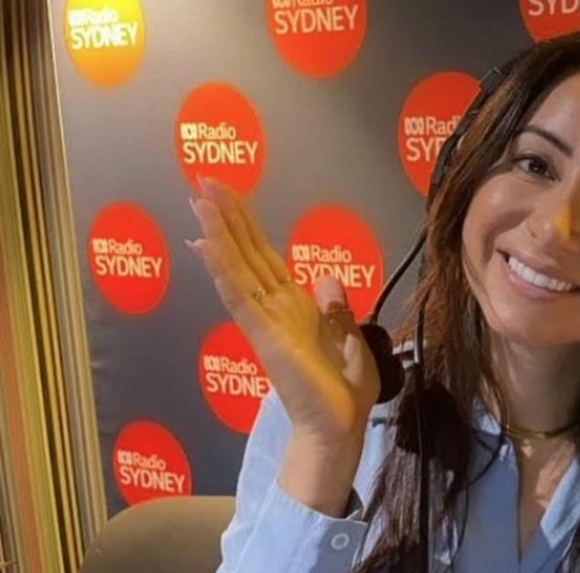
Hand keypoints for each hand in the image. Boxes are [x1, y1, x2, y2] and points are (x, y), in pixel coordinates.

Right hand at [186, 177, 379, 448]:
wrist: (338, 427)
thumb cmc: (344, 391)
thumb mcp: (351, 339)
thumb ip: (337, 309)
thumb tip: (327, 279)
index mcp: (295, 308)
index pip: (265, 259)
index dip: (247, 228)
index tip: (229, 196)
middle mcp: (274, 310)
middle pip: (245, 254)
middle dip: (226, 218)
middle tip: (202, 181)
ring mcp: (264, 322)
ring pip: (236, 269)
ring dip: (218, 234)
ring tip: (199, 200)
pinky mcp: (263, 337)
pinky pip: (239, 298)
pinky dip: (223, 271)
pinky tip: (207, 245)